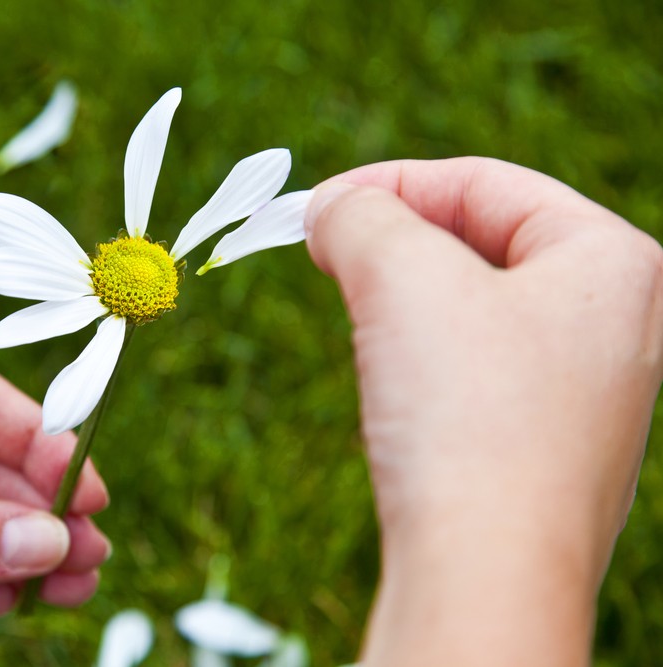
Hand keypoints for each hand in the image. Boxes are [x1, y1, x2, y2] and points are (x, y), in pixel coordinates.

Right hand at [305, 157, 662, 665]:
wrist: (485, 576)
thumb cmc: (466, 416)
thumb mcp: (400, 277)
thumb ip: (359, 214)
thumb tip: (330, 209)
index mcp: (613, 261)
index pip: (488, 183)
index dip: (392, 181)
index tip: (318, 205)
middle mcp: (619, 323)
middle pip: (485, 242)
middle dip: (397, 242)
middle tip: (328, 253)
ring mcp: (588, 391)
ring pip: (477, 307)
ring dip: (404, 299)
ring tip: (360, 318)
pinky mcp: (547, 445)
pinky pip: (478, 368)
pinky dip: (423, 355)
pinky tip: (393, 382)